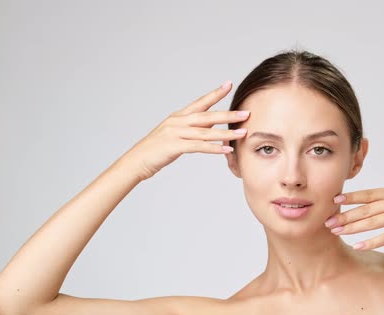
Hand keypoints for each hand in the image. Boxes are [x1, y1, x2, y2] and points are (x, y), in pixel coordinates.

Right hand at [118, 81, 249, 180]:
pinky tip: (226, 150)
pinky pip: (199, 147)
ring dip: (226, 133)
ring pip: (206, 132)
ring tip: (243, 133)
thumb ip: (193, 129)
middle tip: (246, 112)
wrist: (136, 160)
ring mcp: (176, 133)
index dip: (215, 93)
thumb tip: (212, 126)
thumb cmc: (157, 149)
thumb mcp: (176, 134)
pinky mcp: (174, 146)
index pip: (200, 102)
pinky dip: (214, 148)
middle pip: (208, 116)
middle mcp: (178, 121)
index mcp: (179, 117)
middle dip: (228, 115)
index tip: (229, 84)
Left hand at [324, 185, 383, 249]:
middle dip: (344, 215)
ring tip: (336, 232)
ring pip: (371, 221)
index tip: (334, 199)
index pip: (368, 193)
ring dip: (352, 227)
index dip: (350, 197)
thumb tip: (380, 200)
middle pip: (365, 208)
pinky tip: (358, 246)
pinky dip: (370, 241)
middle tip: (327, 220)